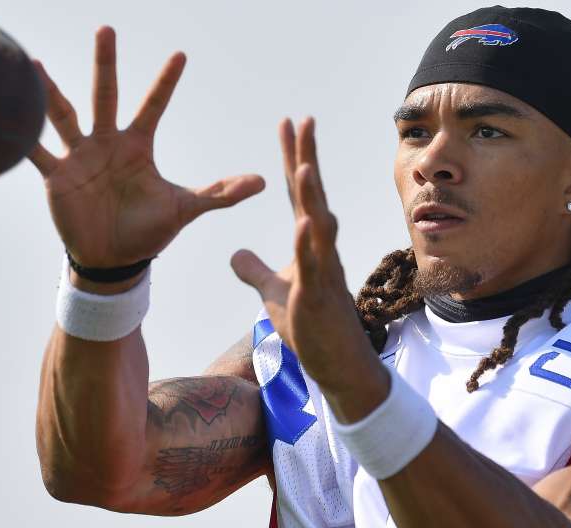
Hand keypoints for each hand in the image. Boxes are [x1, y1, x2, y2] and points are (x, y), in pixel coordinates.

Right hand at [27, 27, 264, 270]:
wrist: (111, 261)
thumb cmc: (146, 232)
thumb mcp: (184, 209)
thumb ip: (219, 194)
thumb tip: (263, 182)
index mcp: (136, 146)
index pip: (153, 106)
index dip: (166, 82)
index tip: (181, 55)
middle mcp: (106, 142)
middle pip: (105, 94)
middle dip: (107, 64)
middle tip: (107, 29)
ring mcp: (78, 156)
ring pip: (63, 115)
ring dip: (49, 92)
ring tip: (33, 65)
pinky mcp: (55, 177)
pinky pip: (35, 152)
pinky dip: (21, 136)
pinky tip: (6, 115)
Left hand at [231, 118, 386, 411]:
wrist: (336, 363)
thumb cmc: (310, 326)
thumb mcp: (274, 294)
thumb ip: (255, 270)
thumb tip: (234, 253)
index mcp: (309, 243)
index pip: (297, 193)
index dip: (291, 158)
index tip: (288, 124)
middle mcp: (321, 249)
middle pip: (312, 196)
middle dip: (306, 158)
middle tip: (302, 121)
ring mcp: (324, 270)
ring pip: (319, 225)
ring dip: (311, 197)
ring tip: (304, 165)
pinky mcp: (320, 295)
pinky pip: (315, 265)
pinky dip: (309, 243)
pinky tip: (306, 221)